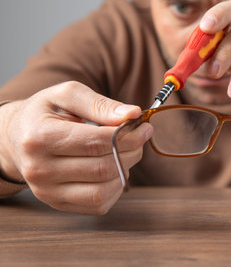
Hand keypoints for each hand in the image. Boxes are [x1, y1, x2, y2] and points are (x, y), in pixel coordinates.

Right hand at [0, 81, 151, 214]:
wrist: (16, 138)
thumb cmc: (46, 113)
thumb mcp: (67, 95)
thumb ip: (100, 104)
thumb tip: (132, 114)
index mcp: (41, 137)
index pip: (98, 143)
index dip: (129, 136)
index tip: (144, 127)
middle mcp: (40, 169)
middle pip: (103, 168)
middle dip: (132, 151)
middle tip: (138, 137)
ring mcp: (47, 191)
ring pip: (103, 191)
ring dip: (125, 171)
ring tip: (125, 152)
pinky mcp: (57, 203)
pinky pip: (98, 204)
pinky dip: (115, 187)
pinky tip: (113, 169)